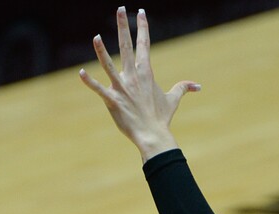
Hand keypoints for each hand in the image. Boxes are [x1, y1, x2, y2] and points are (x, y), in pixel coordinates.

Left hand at [79, 7, 200, 160]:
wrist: (153, 136)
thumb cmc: (161, 118)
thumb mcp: (173, 100)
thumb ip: (182, 88)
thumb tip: (197, 86)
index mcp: (145, 73)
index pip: (144, 44)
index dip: (142, 27)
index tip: (140, 12)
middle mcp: (133, 77)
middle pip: (127, 47)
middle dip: (123, 27)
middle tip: (120, 9)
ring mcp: (122, 88)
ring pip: (109, 65)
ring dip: (101, 51)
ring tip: (96, 37)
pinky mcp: (113, 101)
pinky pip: (99, 90)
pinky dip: (89, 82)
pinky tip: (80, 73)